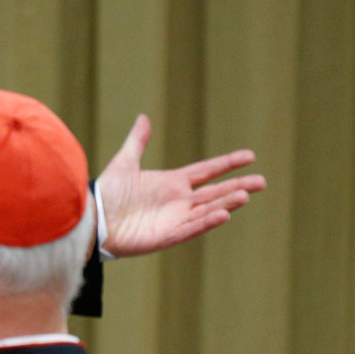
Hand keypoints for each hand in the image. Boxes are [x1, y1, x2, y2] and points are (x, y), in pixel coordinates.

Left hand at [97, 114, 265, 256]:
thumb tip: (143, 118)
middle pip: (215, 192)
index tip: (250, 156)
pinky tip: (223, 213)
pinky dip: (207, 221)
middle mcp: (178, 201)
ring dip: (227, 202)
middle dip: (238, 186)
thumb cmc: (108, 193)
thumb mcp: (125, 162)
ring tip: (246, 194)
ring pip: (208, 209)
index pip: (207, 171)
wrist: (92, 218)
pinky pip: (192, 227)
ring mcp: (175, 219)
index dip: (227, 164)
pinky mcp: (168, 235)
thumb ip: (137, 141)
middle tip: (262, 181)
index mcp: (172, 183)